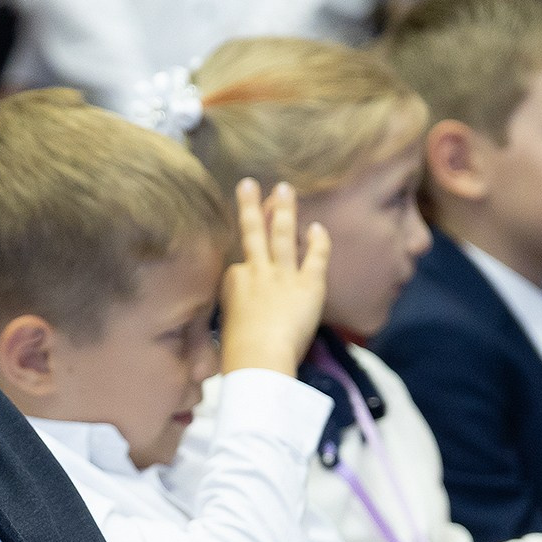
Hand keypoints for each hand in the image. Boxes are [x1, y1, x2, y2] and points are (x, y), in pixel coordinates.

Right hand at [218, 180, 329, 376]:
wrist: (258, 358)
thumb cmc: (238, 354)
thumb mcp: (223, 329)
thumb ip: (230, 316)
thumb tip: (231, 321)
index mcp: (233, 283)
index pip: (239, 266)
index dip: (244, 268)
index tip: (245, 272)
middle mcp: (256, 272)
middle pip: (253, 233)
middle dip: (251, 206)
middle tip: (248, 182)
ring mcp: (283, 275)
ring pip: (282, 235)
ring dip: (283, 210)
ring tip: (284, 188)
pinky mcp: (309, 284)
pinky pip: (315, 257)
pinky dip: (317, 241)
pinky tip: (317, 227)